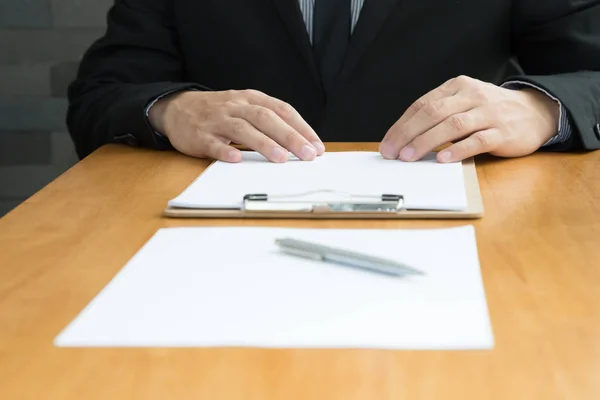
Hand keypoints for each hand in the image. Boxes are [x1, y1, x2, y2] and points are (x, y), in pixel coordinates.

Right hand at [148, 90, 324, 161]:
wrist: (177, 108)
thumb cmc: (220, 113)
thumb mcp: (246, 108)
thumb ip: (269, 122)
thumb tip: (300, 145)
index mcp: (251, 98)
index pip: (282, 110)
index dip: (301, 128)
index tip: (317, 147)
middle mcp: (236, 106)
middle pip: (266, 118)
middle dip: (290, 137)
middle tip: (307, 155)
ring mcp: (217, 119)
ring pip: (242, 129)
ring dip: (263, 144)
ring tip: (281, 159)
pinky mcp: (199, 134)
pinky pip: (213, 143)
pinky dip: (224, 150)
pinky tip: (236, 159)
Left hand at [379, 76, 559, 162]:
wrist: (535, 113)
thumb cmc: (490, 112)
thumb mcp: (464, 103)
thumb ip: (439, 115)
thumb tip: (405, 139)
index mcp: (457, 87)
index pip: (422, 104)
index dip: (401, 125)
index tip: (387, 143)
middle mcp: (472, 96)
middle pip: (433, 113)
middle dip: (408, 134)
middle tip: (392, 152)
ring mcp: (488, 113)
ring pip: (452, 125)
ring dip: (427, 141)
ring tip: (410, 156)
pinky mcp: (502, 132)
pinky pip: (477, 140)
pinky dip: (458, 149)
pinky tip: (442, 159)